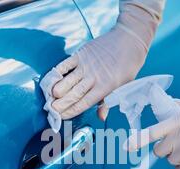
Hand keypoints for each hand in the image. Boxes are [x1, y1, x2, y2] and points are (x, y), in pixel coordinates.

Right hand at [48, 2, 162, 119]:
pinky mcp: (81, 54)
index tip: (61, 117)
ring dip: (56, 90)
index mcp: (105, 88)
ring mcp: (86, 65)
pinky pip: (65, 64)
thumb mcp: (123, 86)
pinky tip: (51, 80)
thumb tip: (101, 117)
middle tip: (51, 110)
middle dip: (60, 104)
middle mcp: (94, 78)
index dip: (71, 111)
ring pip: (67, 81)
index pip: (83, 104)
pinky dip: (57, 72)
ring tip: (49, 98)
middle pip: (73, 94)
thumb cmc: (127, 65)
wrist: (130, 39)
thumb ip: (108, 102)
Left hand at [126, 72, 179, 168]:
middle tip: (176, 144)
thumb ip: (176, 108)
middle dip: (164, 150)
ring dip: (176, 158)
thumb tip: (165, 107)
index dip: (137, 141)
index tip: (126, 148)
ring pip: (170, 162)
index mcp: (177, 119)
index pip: (151, 133)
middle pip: (158, 152)